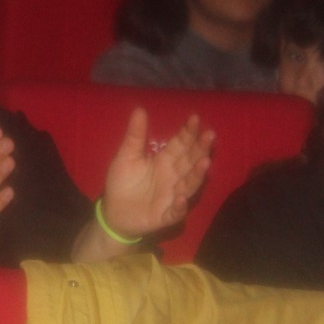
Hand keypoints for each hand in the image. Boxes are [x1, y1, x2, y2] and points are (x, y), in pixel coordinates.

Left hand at [99, 108, 213, 238]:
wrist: (114, 212)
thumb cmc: (123, 182)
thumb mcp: (126, 156)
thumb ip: (135, 136)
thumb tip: (139, 109)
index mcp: (164, 161)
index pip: (180, 144)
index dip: (187, 132)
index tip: (194, 118)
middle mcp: (174, 176)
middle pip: (190, 161)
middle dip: (200, 148)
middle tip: (210, 134)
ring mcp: (173, 196)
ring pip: (189, 184)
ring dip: (197, 174)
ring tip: (205, 161)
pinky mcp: (167, 215)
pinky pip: (176, 211)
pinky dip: (180, 205)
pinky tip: (181, 197)